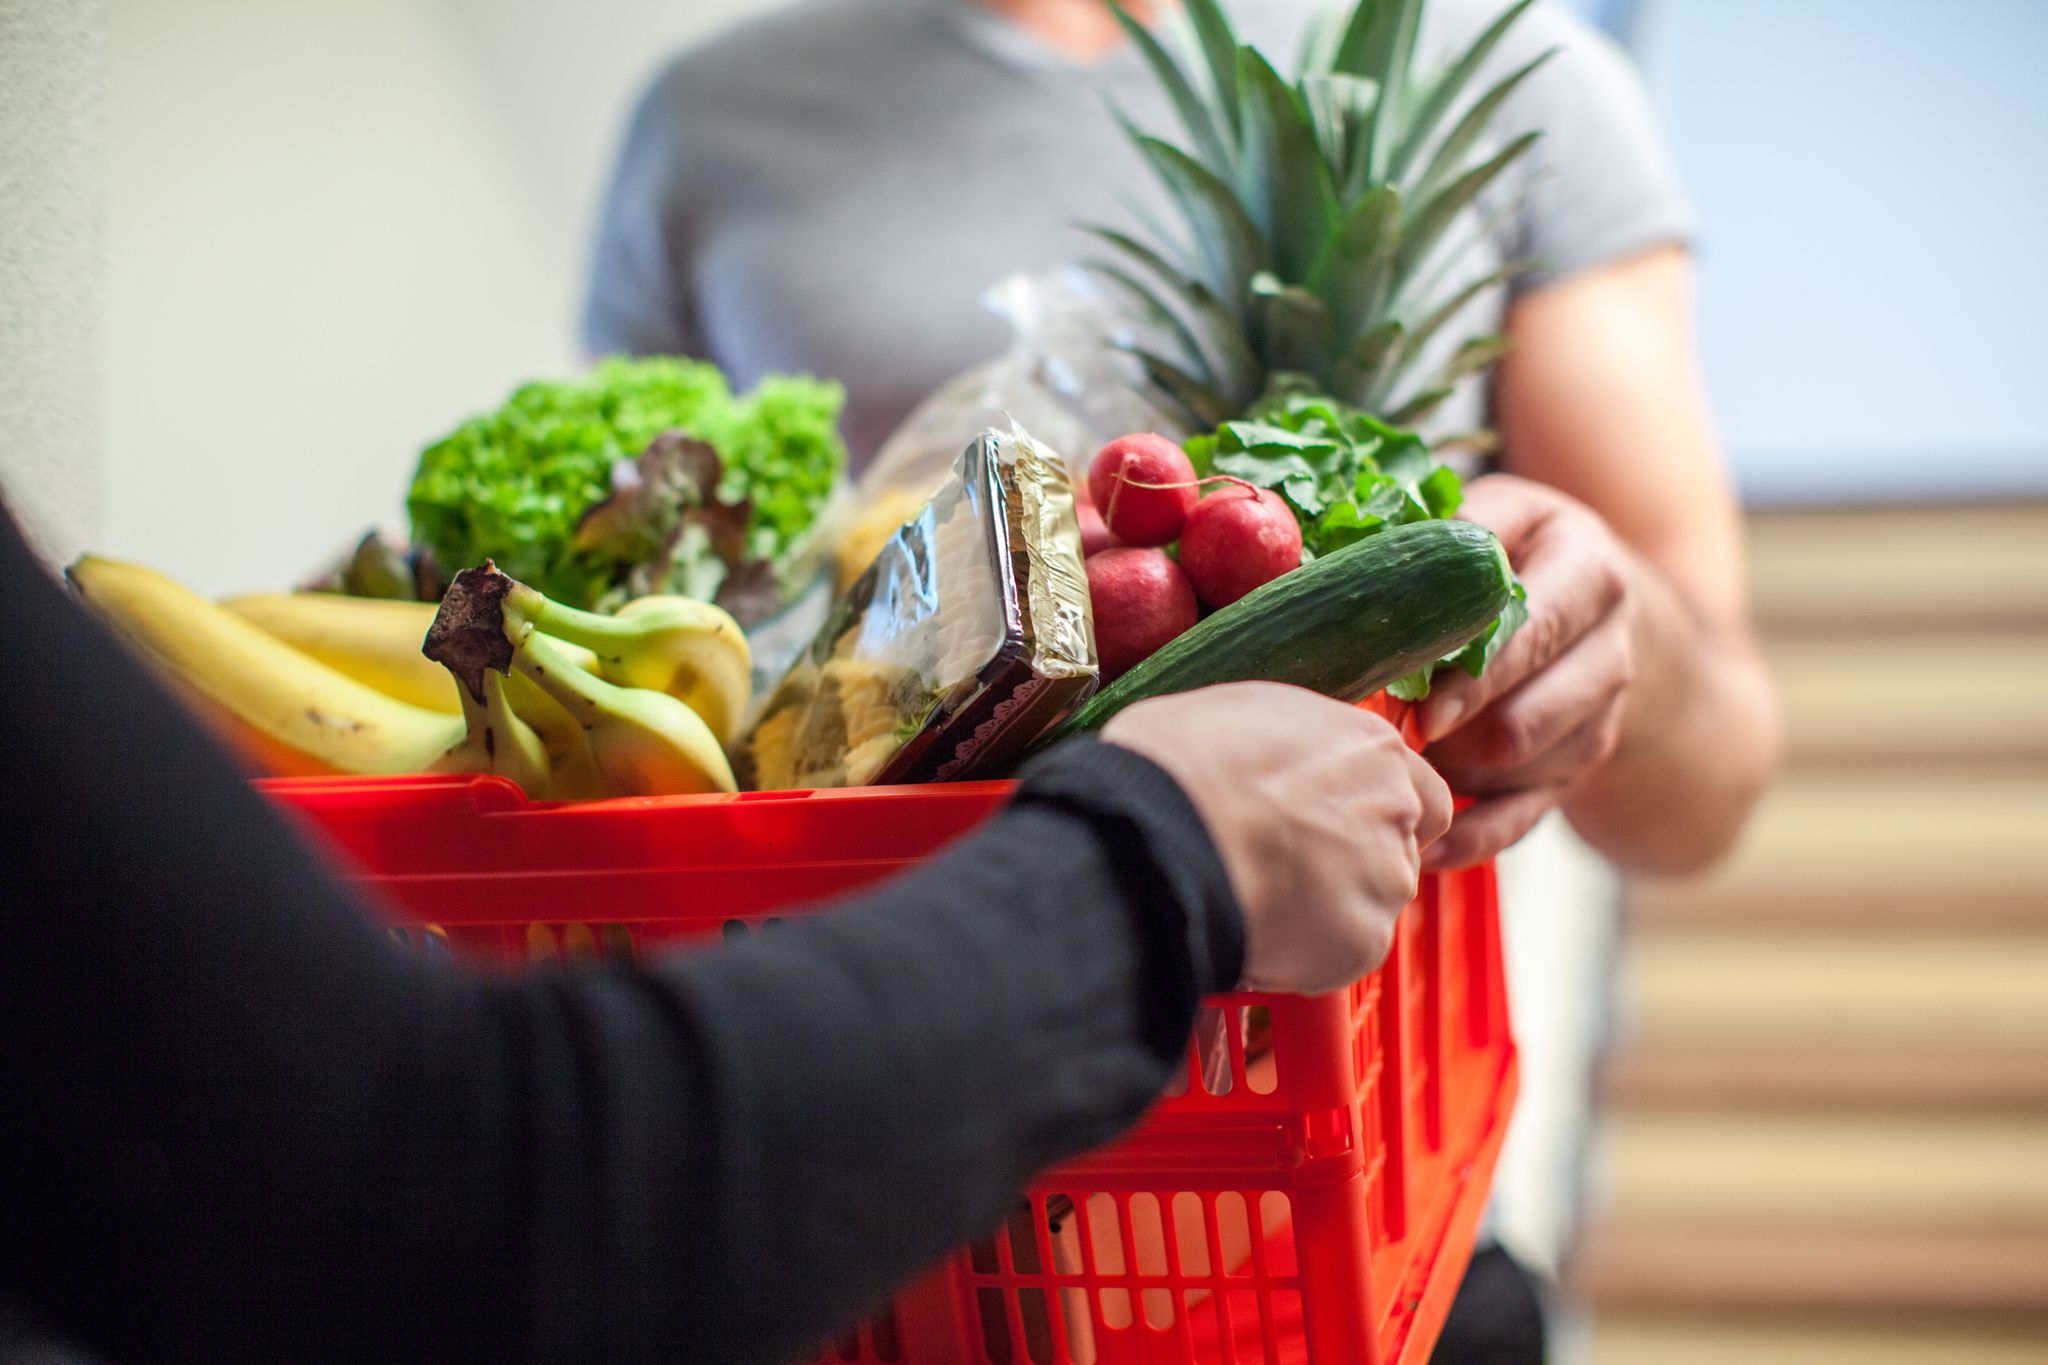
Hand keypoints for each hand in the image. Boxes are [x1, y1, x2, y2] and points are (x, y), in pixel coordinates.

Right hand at [1103, 683, 1451, 994]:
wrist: (1162, 834)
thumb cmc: (1179, 768)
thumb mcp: (1239, 714)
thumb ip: (1285, 746)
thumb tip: (1263, 759)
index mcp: (1368, 745)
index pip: (1418, 791)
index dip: (1374, 816)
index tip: (1336, 827)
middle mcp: (1393, 808)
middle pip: (1395, 850)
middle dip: (1349, 865)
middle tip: (1287, 867)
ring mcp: (1384, 877)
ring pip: (1369, 905)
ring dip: (1328, 910)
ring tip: (1261, 901)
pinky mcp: (1363, 940)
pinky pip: (1342, 955)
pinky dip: (1307, 954)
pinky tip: (1258, 932)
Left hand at [1418, 475, 1635, 868]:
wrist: (1592, 604)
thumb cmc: (1516, 551)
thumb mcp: (1496, 515)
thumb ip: (1443, 534)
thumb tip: (1343, 562)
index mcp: (1589, 575)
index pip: (1537, 633)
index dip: (1474, 676)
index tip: (1418, 708)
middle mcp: (1608, 652)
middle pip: (1528, 720)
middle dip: (1453, 736)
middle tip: (1390, 736)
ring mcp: (1596, 720)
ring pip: (1519, 773)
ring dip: (1451, 774)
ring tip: (1393, 759)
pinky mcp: (1575, 772)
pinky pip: (1521, 821)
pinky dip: (1469, 838)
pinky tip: (1421, 844)